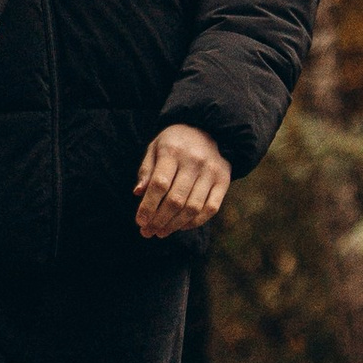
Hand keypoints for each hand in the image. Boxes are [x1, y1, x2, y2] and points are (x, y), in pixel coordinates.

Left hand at [134, 121, 230, 239]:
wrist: (209, 130)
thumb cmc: (175, 143)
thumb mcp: (156, 148)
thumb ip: (147, 170)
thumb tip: (138, 193)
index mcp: (173, 151)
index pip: (159, 184)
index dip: (148, 206)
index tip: (140, 221)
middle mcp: (194, 161)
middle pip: (176, 200)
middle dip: (159, 220)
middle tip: (148, 232)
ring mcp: (211, 172)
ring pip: (193, 207)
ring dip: (175, 225)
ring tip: (161, 232)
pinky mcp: (224, 180)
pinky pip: (211, 208)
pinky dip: (195, 222)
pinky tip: (181, 226)